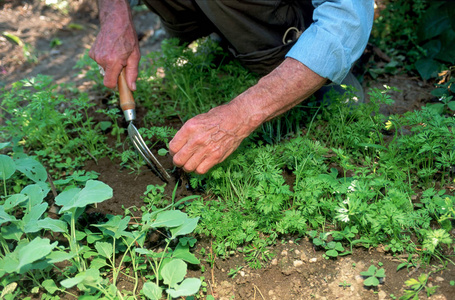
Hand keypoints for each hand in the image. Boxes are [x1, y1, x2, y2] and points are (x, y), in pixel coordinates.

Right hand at [89, 0, 139, 90]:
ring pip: (104, 69)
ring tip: (117, 54)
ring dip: (111, 66)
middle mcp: (101, 60)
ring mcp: (95, 56)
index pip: (108, 84)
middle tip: (123, 62)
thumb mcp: (135, 56)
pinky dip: (105, 60)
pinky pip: (100, 62)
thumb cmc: (128, 38)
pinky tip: (110, 50)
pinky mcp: (91, 53)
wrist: (115, 21)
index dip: (115, 86)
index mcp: (112, 62)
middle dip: (115, 73)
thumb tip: (132, 88)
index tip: (120, 83)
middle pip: (108, 76)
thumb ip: (132, 73)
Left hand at [169, 57, 325, 173]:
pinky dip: (199, 169)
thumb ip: (186, 133)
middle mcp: (197, 139)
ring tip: (193, 160)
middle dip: (179, 160)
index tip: (177, 150)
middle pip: (178, 160)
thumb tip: (177, 146)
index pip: (172, 147)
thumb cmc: (218, 117)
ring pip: (188, 167)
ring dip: (188, 166)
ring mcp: (207, 149)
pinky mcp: (216, 157)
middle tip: (183, 158)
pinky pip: (200, 170)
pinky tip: (202, 162)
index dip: (173, 150)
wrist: (238, 118)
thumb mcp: (198, 119)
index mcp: (190, 127)